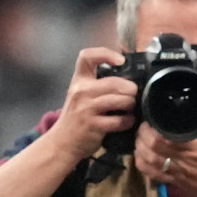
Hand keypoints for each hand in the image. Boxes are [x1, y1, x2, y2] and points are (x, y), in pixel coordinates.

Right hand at [48, 47, 137, 161]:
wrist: (63, 142)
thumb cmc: (77, 116)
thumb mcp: (81, 95)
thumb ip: (99, 84)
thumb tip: (127, 74)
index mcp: (79, 80)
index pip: (87, 56)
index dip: (106, 54)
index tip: (120, 61)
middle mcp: (81, 91)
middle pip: (114, 82)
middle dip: (130, 88)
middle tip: (133, 94)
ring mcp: (86, 109)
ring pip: (119, 100)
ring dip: (130, 104)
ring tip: (130, 107)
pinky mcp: (93, 125)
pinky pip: (119, 120)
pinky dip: (128, 120)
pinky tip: (127, 121)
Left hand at [134, 109, 196, 196]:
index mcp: (196, 146)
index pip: (165, 138)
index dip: (152, 129)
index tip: (151, 120)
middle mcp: (184, 160)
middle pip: (153, 148)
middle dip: (142, 136)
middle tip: (143, 128)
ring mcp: (178, 173)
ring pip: (150, 162)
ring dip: (140, 150)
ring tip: (140, 140)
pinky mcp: (176, 182)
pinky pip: (153, 176)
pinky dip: (143, 166)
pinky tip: (142, 157)